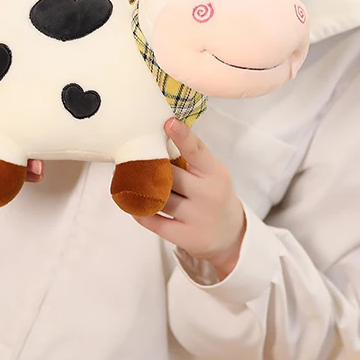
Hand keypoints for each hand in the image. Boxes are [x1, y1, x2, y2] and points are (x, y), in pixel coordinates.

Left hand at [134, 118, 245, 279]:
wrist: (231, 235)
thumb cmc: (214, 194)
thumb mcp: (212, 172)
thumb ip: (191, 158)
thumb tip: (158, 134)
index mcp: (215, 172)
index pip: (197, 151)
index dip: (182, 136)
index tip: (168, 122)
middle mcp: (208, 194)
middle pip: (170, 174)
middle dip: (152, 166)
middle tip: (135, 157)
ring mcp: (197, 217)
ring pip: (159, 197)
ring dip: (141, 188)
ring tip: (128, 178)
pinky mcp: (185, 236)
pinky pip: (153, 220)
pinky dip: (139, 210)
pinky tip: (133, 201)